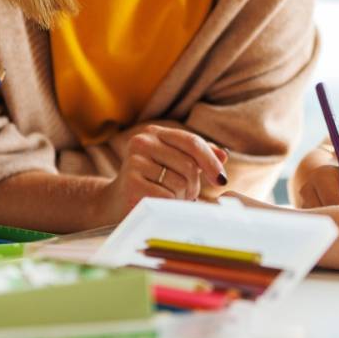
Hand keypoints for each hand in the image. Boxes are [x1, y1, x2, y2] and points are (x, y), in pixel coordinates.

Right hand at [96, 125, 227, 223]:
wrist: (115, 201)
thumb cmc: (151, 181)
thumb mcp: (173, 163)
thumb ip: (198, 156)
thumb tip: (223, 155)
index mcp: (155, 133)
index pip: (192, 142)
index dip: (210, 161)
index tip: (222, 180)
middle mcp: (142, 142)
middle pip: (189, 165)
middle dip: (194, 185)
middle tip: (187, 195)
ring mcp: (134, 162)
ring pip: (180, 183)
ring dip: (181, 197)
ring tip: (170, 198)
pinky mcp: (131, 184)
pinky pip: (167, 197)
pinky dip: (169, 205)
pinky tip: (159, 204)